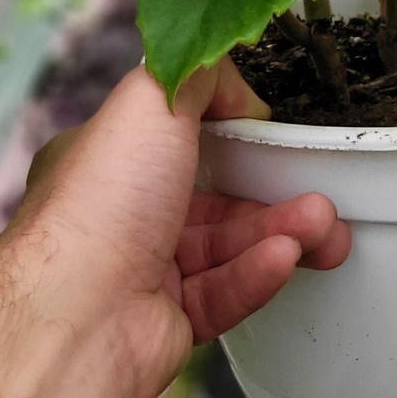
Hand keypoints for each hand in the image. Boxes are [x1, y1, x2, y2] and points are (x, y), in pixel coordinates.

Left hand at [2, 58, 350, 397]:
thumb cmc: (97, 208)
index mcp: (106, 161)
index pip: (175, 135)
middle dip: (272, 192)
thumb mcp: (150, 101)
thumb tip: (233, 84)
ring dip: (278, 232)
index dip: (227, 129)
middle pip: (213, 196)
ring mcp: (142, 272)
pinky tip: (285, 259)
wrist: (72, 325)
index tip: (269, 127)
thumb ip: (197, 73)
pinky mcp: (163, 324)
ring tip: (324, 228)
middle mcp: (120, 215)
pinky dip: (257, 274)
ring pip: (225, 246)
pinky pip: (223, 293)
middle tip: (317, 190)